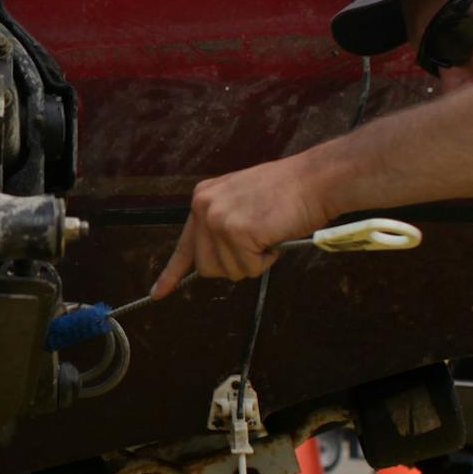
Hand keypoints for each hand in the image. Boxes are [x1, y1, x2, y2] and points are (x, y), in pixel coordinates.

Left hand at [152, 153, 330, 296]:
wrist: (315, 179)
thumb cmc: (288, 193)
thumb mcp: (242, 203)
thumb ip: (222, 227)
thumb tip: (211, 263)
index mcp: (203, 198)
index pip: (184, 246)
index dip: (172, 274)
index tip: (158, 294)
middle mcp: (203, 207)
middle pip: (207, 267)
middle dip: (234, 264)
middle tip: (257, 243)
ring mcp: (217, 219)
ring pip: (227, 271)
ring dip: (252, 262)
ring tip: (267, 233)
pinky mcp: (235, 231)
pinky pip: (248, 268)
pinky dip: (265, 260)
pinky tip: (273, 236)